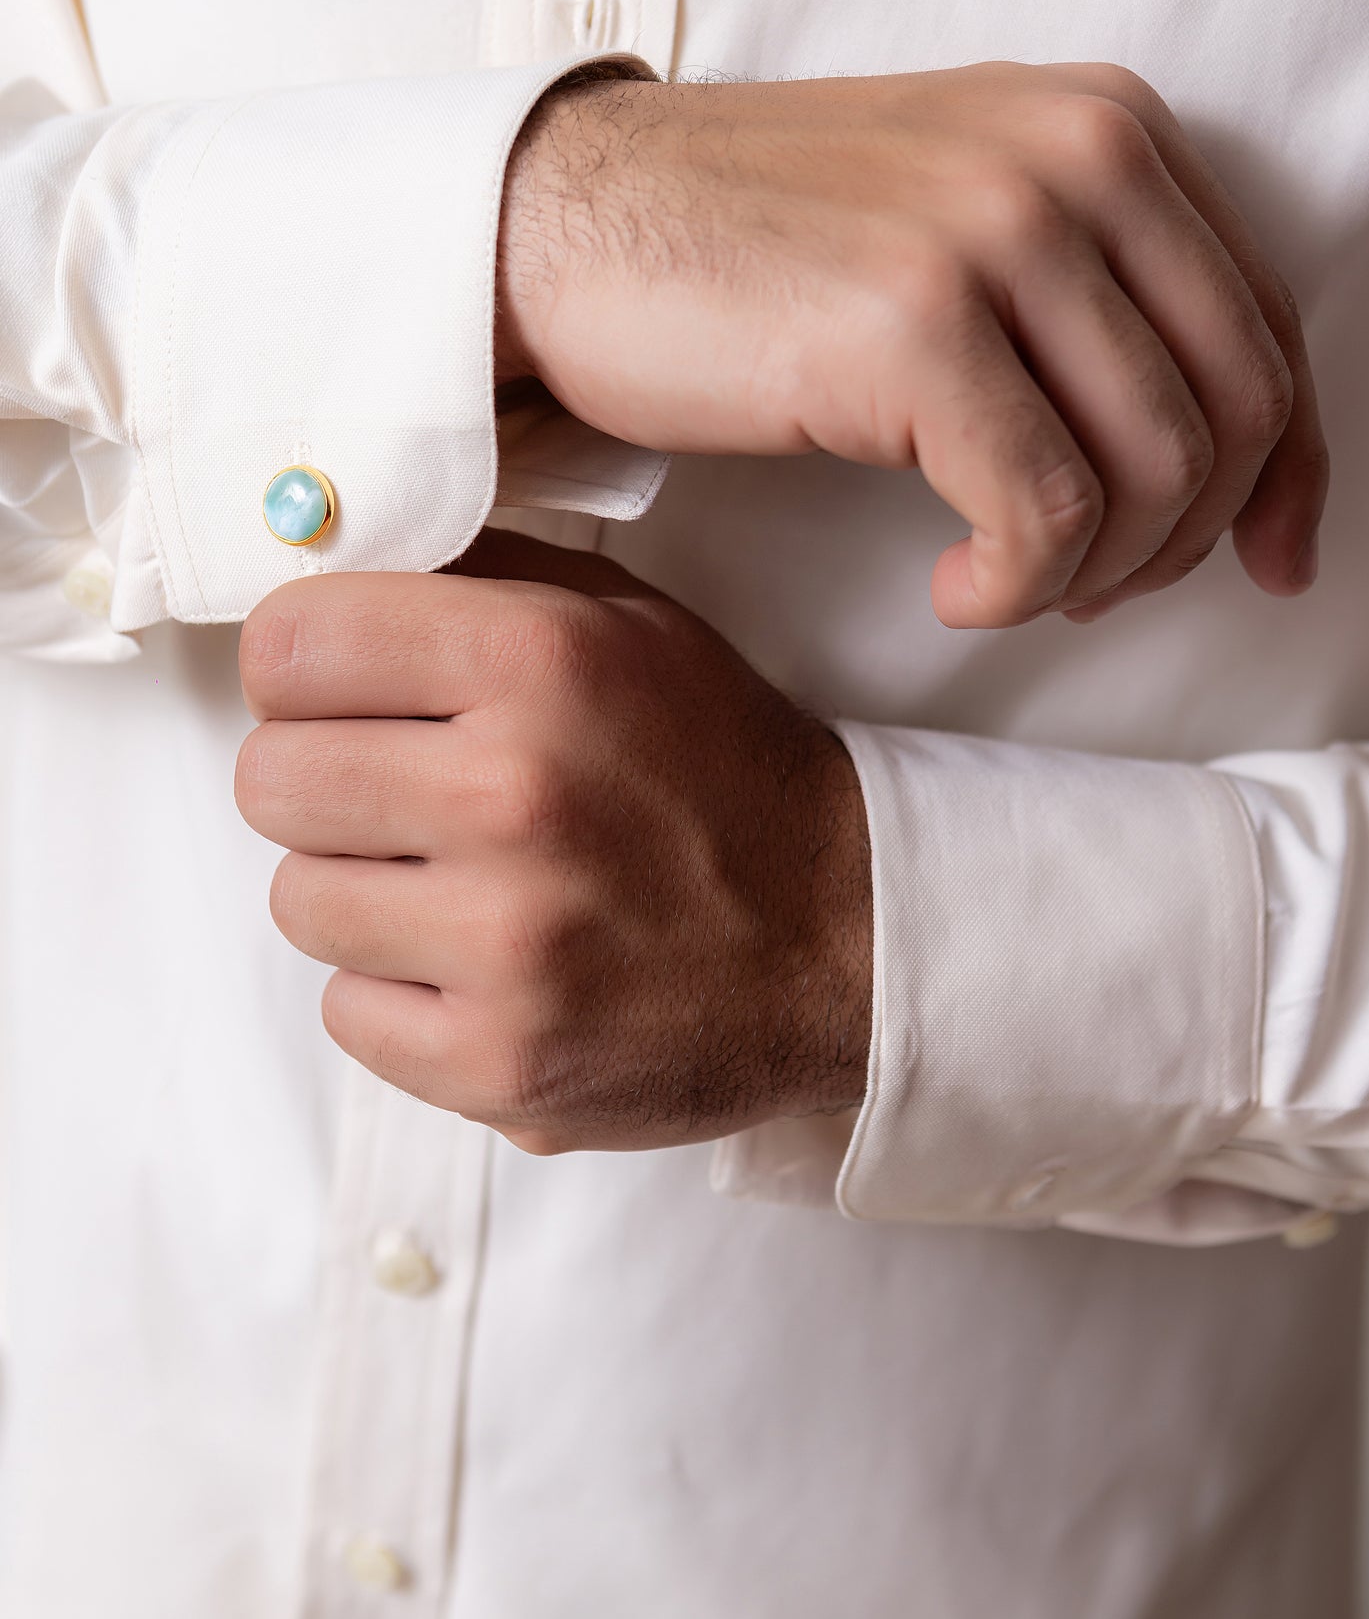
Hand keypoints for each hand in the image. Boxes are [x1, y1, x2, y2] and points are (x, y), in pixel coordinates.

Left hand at [234, 533, 872, 1150]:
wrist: (849, 940)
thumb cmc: (721, 768)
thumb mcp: (627, 624)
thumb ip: (475, 578)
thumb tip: (320, 555)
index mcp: (540, 662)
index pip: (288, 644)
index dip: (301, 664)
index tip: (334, 685)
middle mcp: (516, 795)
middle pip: (269, 778)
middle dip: (323, 779)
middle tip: (400, 790)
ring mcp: (506, 945)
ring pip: (297, 900)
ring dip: (361, 890)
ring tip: (458, 882)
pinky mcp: (501, 1063)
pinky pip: (346, 1012)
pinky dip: (398, 990)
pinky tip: (480, 962)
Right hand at [496, 63, 1327, 627]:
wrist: (564, 223)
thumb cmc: (752, 246)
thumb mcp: (959, 223)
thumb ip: (1095, 299)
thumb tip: (1228, 465)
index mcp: (1102, 124)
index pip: (1265, 324)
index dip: (1286, 469)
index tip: (1268, 561)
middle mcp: (1072, 157)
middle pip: (1233, 407)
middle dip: (1187, 537)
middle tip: (1096, 587)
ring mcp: (995, 232)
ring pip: (1154, 469)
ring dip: (1096, 571)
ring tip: (1007, 583)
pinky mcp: (914, 324)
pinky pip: (1046, 512)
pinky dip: (1019, 587)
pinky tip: (953, 589)